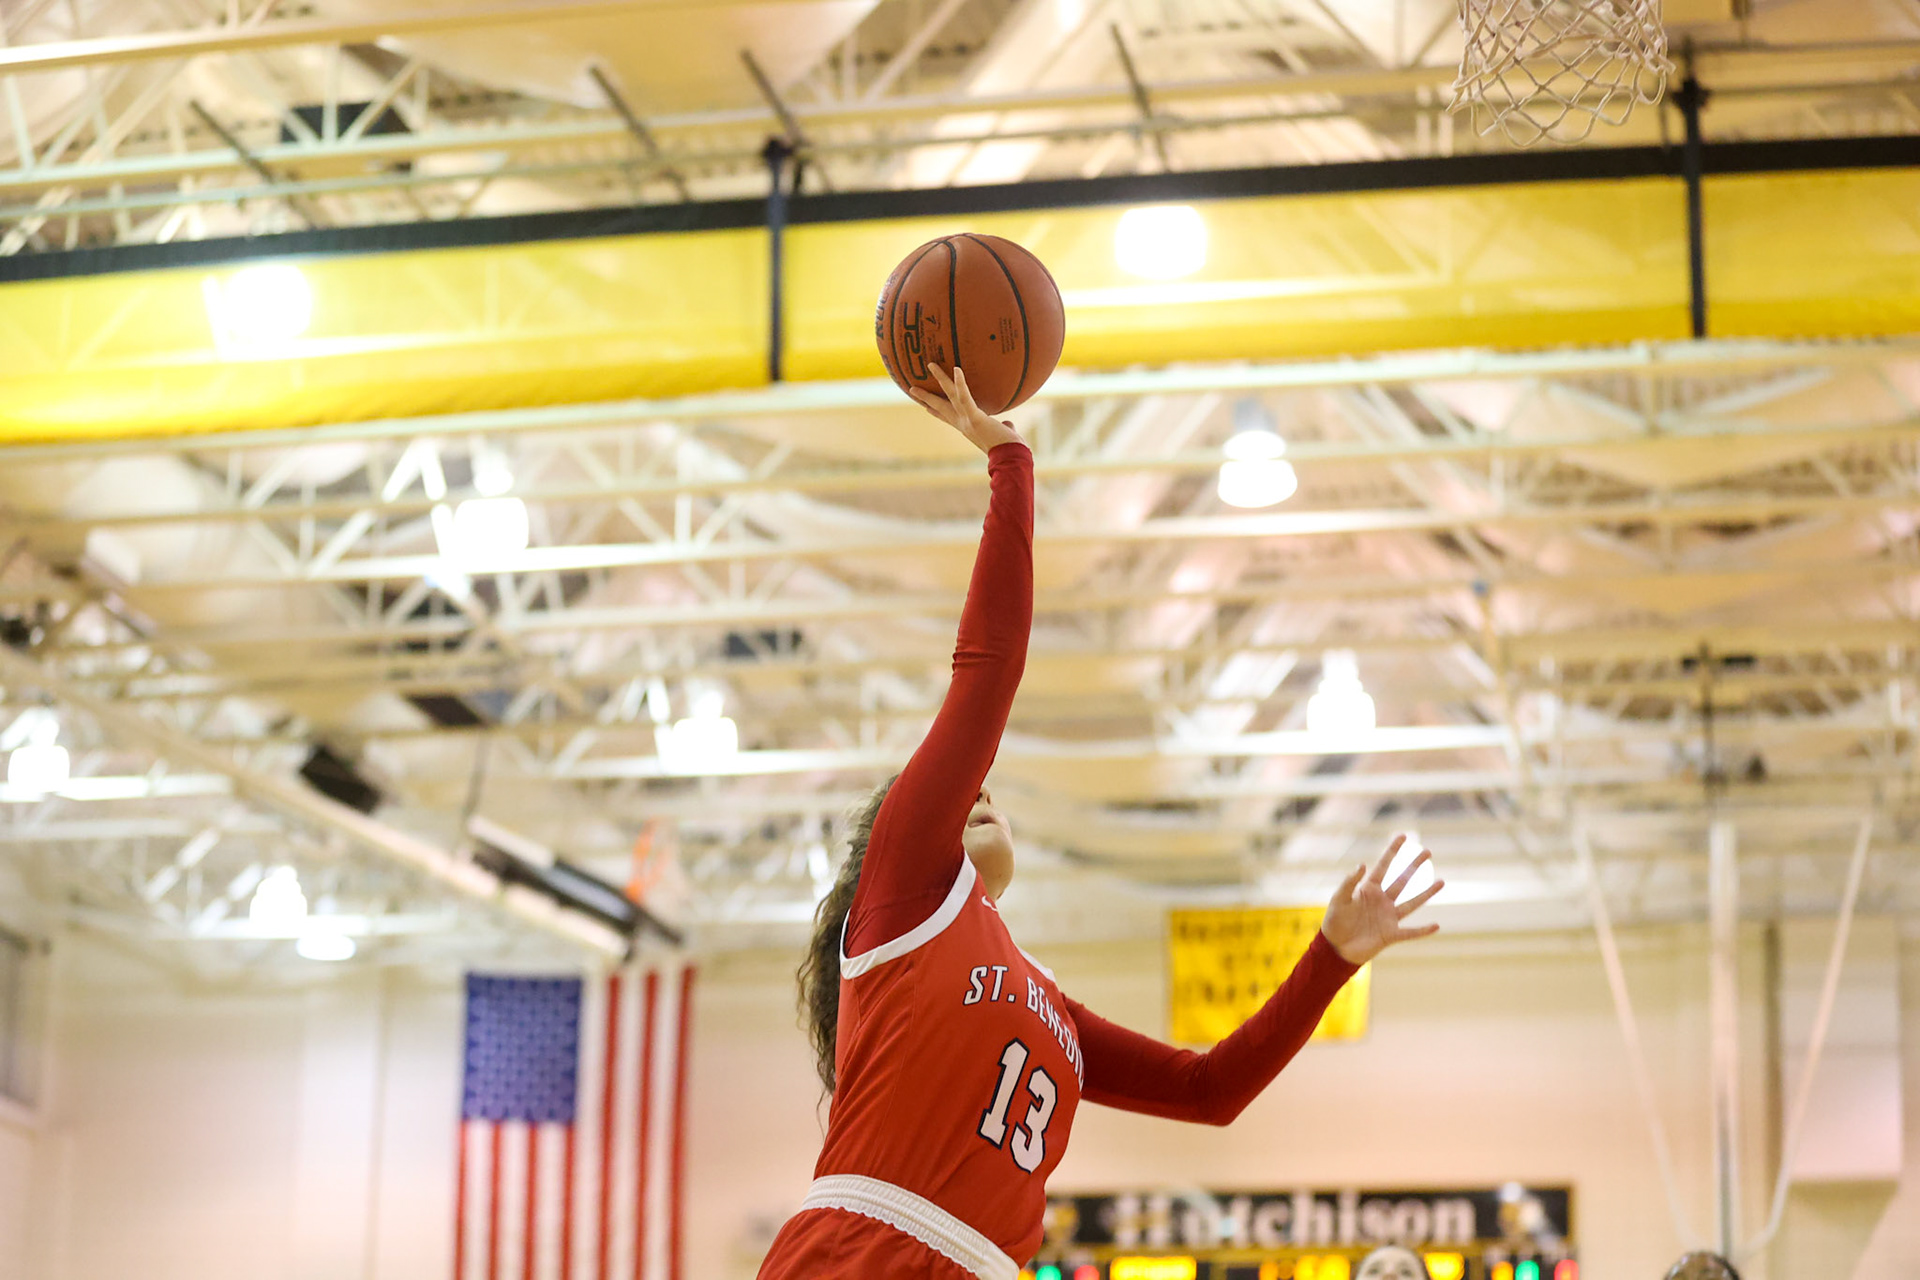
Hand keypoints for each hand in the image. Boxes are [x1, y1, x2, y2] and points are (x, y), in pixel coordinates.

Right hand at [911, 364, 1022, 453]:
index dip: (936, 412)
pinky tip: (956, 369)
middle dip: (926, 398)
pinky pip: (965, 398)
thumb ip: (1004, 429)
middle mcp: (963, 424)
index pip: (948, 418)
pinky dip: (961, 384)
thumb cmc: (1011, 451)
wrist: (1011, 460)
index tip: (925, 407)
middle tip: (911, 389)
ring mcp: (967, 420)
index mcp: (968, 428)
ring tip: (931, 364)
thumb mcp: (1005, 437)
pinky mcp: (975, 417)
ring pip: (950, 395)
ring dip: (940, 379)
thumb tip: (1008, 425)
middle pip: (940, 407)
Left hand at [1319, 835, 1442, 965]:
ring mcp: (1388, 917)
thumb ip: (1350, 882)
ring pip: (1412, 903)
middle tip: (1427, 851)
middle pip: (1402, 880)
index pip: (1384, 866)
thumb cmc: (1335, 922)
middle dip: (1414, 866)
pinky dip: (1422, 930)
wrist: (1336, 948)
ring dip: (1426, 893)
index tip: (1403, 835)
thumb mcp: (1339, 899)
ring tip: (1442, 882)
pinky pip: (1410, 932)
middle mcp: (1382, 900)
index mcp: (1369, 889)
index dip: (1393, 851)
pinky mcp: (1390, 934)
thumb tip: (1362, 864)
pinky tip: (1436, 925)